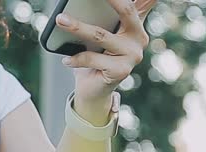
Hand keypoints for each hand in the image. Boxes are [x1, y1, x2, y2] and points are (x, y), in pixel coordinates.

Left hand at [55, 0, 155, 124]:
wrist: (94, 89)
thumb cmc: (96, 56)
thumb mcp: (101, 32)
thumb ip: (104, 14)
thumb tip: (80, 4)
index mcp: (137, 23)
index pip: (144, 1)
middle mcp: (139, 37)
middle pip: (126, 10)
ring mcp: (133, 55)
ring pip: (101, 35)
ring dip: (77, 27)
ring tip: (61, 20)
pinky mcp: (121, 70)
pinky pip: (93, 58)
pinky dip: (76, 58)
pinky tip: (66, 60)